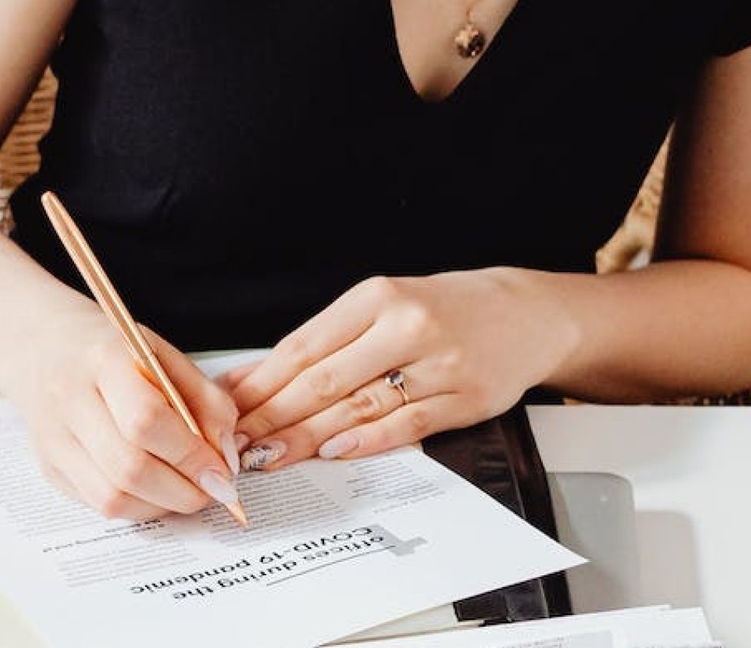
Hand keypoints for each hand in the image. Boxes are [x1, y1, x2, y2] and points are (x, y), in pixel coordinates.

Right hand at [2, 297, 242, 521]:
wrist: (44, 345)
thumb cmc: (111, 349)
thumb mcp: (161, 354)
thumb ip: (202, 397)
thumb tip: (226, 454)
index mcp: (103, 359)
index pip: (146, 419)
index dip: (191, 454)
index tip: (223, 471)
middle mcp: (70, 400)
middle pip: (129, 467)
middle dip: (182, 490)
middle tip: (213, 490)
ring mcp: (53, 439)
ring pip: (112, 498)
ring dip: (162, 505)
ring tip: (188, 491)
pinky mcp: (49, 468)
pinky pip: (98, 504)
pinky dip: (138, 506)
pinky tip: (157, 490)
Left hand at [222, 269, 577, 468]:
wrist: (523, 313)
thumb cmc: (442, 309)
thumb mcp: (384, 305)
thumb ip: (330, 342)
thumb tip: (261, 378)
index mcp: (376, 296)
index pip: (305, 344)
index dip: (261, 380)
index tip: (227, 406)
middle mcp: (405, 324)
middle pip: (324, 379)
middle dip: (273, 415)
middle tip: (236, 442)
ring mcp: (437, 362)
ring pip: (358, 405)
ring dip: (306, 436)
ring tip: (269, 456)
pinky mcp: (463, 397)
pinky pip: (405, 425)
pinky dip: (365, 441)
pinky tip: (332, 452)